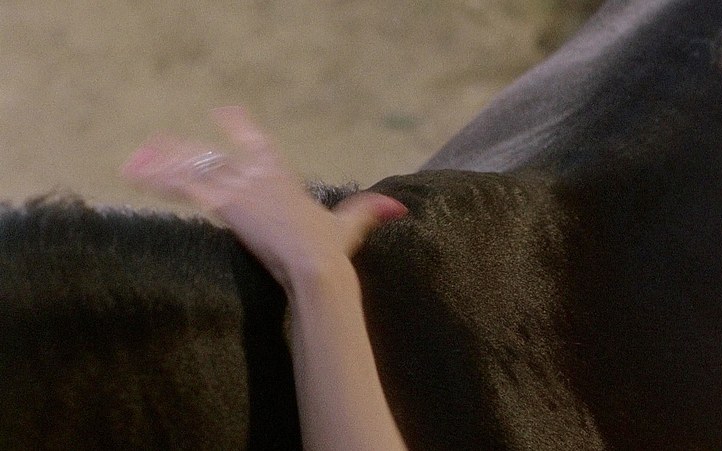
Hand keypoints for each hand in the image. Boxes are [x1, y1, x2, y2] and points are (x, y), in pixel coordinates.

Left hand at [122, 106, 406, 288]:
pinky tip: (136, 176)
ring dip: (162, 163)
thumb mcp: (350, 226)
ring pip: (193, 167)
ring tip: (135, 162)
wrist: (317, 267)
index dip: (237, 129)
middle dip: (182, 151)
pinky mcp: (226, 206)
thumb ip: (367, 212)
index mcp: (283, 178)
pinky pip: (186, 187)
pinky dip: (159, 179)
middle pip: (213, 155)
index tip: (223, 112)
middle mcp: (258, 176)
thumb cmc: (332, 250)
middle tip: (156, 145)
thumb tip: (397, 208)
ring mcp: (241, 188)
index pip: (257, 144)